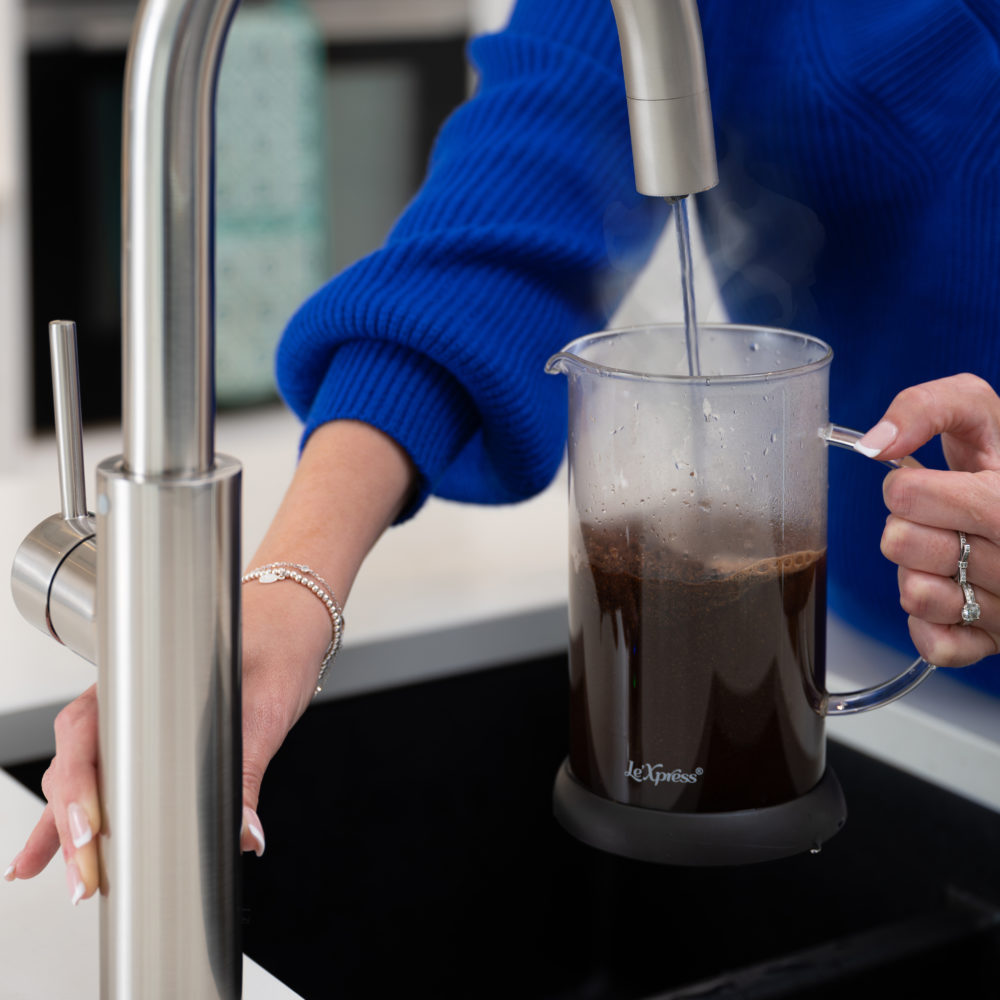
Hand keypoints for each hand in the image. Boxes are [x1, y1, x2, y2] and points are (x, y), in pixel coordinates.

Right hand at [5, 420, 415, 899]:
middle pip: (78, 761)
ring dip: (68, 826)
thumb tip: (244, 833)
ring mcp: (133, 708)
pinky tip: (58, 850)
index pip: (91, 734)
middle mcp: (127, 689)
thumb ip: (249, 767)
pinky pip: (106, 768)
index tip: (89, 832)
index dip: (81, 789)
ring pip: (84, 770)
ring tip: (63, 879)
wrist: (292, 612)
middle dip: (70, 825)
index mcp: (144, 672)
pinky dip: (82, 809)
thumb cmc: (275, 638)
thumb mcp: (266, 703)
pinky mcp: (149, 725)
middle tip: (86, 879)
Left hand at [857, 373, 999, 667]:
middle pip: (901, 543)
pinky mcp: (998, 641)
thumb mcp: (979, 410)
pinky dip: (929, 621)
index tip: (924, 482)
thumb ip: (926, 407)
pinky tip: (952, 590)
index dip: (902, 485)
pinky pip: (935, 645)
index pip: (906, 495)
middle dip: (905, 523)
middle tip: (942, 518)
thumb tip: (874, 444)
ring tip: (952, 552)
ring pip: (914, 592)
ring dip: (917, 569)